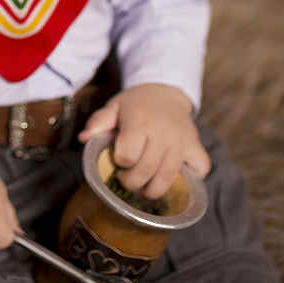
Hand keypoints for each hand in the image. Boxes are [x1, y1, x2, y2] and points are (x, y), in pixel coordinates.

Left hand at [78, 83, 209, 199]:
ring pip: (169, 176)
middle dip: (132, 183)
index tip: (118, 161)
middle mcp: (163, 132)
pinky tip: (176, 181)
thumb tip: (83, 139)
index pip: (128, 155)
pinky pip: (200, 169)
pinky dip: (191, 181)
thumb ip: (98, 122)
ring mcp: (182, 140)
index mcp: (140, 122)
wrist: (164, 92)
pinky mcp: (195, 145)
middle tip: (127, 181)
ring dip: (154, 190)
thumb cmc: (135, 104)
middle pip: (147, 170)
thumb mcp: (114, 107)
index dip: (120, 163)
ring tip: (144, 189)